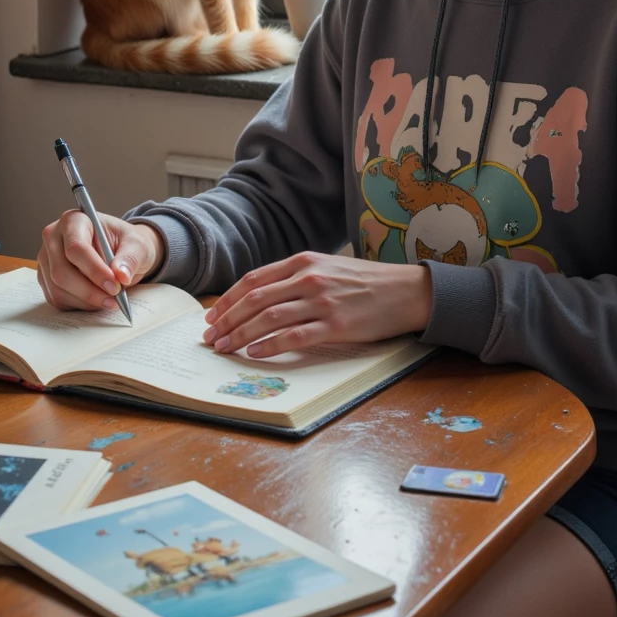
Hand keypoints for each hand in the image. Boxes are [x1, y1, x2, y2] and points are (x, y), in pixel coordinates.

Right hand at [37, 210, 163, 310]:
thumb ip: (130, 258)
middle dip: (89, 291)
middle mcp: (53, 238)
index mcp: (73, 220)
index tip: (115, 285)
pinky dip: (79, 305)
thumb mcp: (137, 244)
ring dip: (86, 301)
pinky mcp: (46, 278)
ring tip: (109, 301)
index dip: (95, 270)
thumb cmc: (126, 243)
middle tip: (114, 299)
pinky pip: (57, 299)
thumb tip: (121, 275)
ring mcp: (47, 260)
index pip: (76, 248)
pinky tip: (97, 301)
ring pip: (58, 289)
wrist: (120, 251)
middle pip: (62, 271)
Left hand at [202, 251, 433, 356]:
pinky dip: (270, 346)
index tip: (212, 317)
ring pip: (268, 319)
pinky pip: (294, 336)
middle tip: (210, 338)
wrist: (406, 291)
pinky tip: (255, 354)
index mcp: (303, 262)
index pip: (253, 280)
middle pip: (255, 300)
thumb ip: (295, 279)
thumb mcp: (327, 268)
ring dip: (241, 336)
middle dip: (227, 321)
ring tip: (225, 349)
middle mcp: (308, 278)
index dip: (228, 300)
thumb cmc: (365, 283)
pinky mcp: (336, 324)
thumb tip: (260, 298)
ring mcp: (322, 301)